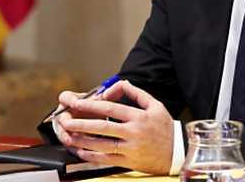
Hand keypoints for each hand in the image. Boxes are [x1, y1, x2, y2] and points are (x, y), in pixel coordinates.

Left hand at [54, 80, 173, 173]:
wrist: (178, 153)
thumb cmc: (165, 128)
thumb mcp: (155, 105)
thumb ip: (136, 93)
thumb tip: (121, 82)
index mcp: (139, 117)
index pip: (111, 108)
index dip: (92, 105)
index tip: (78, 104)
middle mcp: (133, 133)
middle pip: (102, 127)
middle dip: (81, 124)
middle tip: (66, 121)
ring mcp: (130, 149)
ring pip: (101, 145)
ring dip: (82, 141)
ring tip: (69, 136)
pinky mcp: (129, 162)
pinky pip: (106, 159)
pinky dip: (92, 156)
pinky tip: (81, 151)